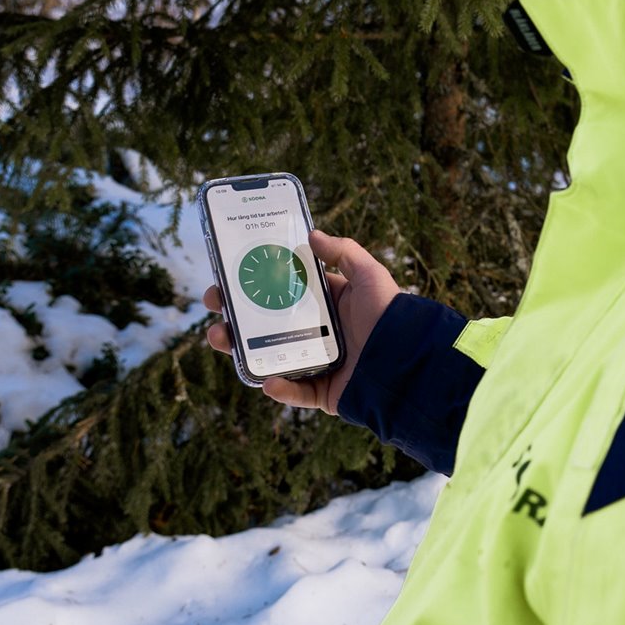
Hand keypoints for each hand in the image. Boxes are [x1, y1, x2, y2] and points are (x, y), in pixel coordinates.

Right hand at [203, 229, 399, 414]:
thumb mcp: (369, 274)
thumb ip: (343, 252)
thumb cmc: (389, 313)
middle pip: (267, 324)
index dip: (256, 284)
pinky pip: (296, 392)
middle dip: (236, 315)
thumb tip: (311, 233)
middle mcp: (319, 332)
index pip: (284, 292)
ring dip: (241, 349)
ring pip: (270, 357)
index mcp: (328, 304)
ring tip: (219, 337)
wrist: (409, 359)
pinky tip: (267, 379)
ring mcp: (318, 362)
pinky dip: (279, 388)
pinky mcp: (324, 392)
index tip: (229, 275)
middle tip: (215, 304)